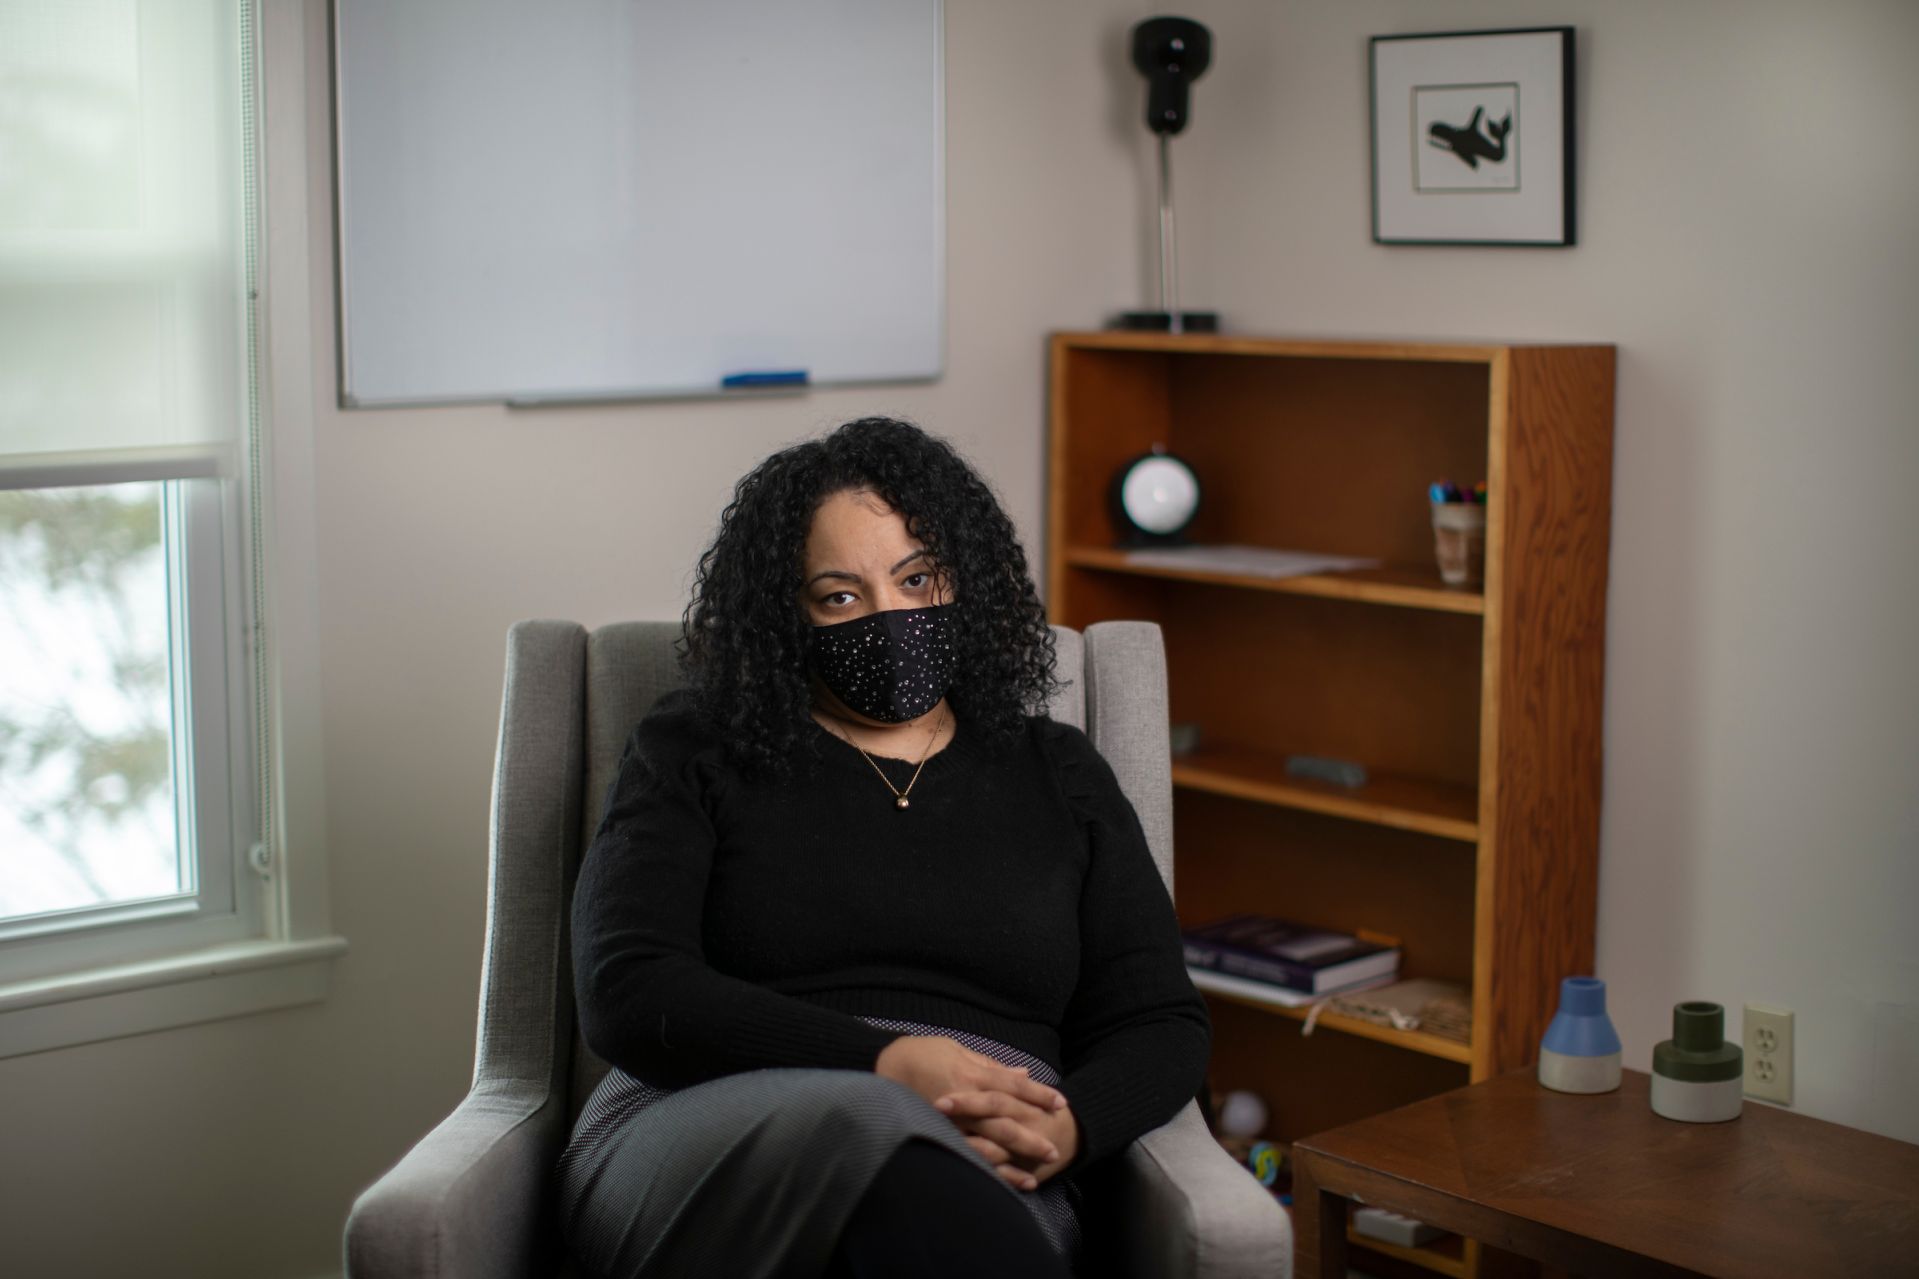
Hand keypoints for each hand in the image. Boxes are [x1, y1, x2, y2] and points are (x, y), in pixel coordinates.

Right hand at [875, 1035, 1069, 1189]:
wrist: (880, 1067)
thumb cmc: (921, 1054)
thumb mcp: (957, 1051)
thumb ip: (990, 1066)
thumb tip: (1023, 1074)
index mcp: (970, 1074)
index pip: (1011, 1085)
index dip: (1037, 1094)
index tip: (1061, 1103)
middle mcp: (963, 1099)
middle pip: (1004, 1119)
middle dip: (1030, 1134)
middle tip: (1053, 1149)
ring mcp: (949, 1121)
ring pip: (986, 1143)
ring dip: (1011, 1159)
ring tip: (1035, 1174)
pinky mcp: (936, 1135)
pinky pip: (963, 1155)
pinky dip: (984, 1169)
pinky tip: (997, 1180)